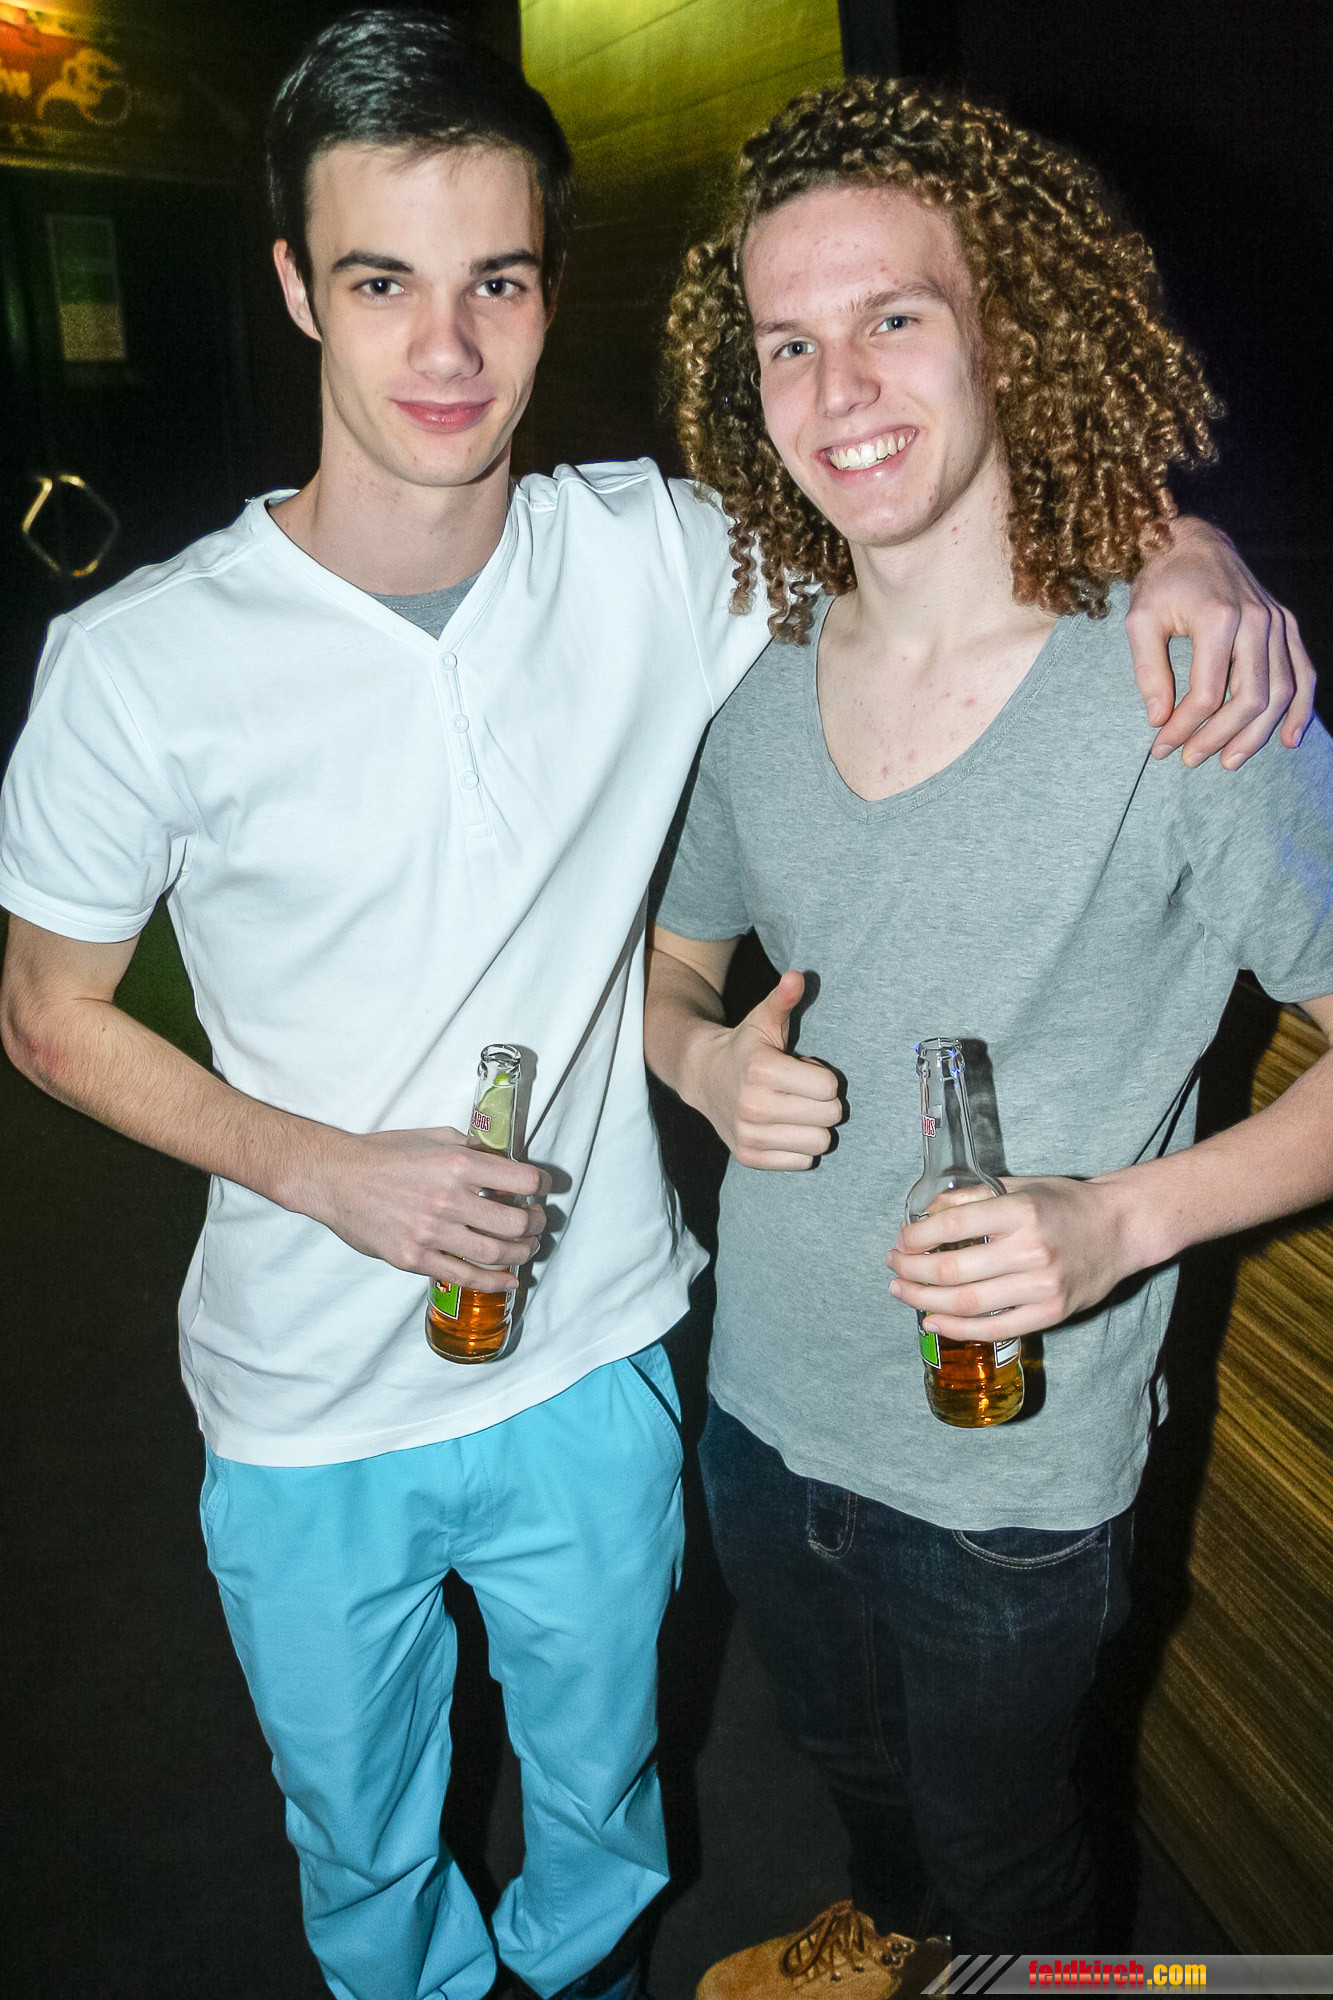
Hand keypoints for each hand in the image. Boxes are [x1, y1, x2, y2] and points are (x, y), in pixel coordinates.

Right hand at [314, 1125, 549, 1290]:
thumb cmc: (384, 1154)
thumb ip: (470, 1148)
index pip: (521, 1180)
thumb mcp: (433, 1136)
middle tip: (536, 1222)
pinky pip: (464, 1276)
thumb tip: (503, 1161)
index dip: (540, 1186)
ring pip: (494, 1253)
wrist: (336, 1179)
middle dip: (535, 1224)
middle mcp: (447, 1199)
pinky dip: (493, 1281)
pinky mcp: (414, 1258)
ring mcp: (430, 1233)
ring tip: (526, 1249)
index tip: (541, 1189)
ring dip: (521, 1253)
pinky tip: (508, 1279)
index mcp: (456, 1164)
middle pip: (514, 1223)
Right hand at [689, 969, 840, 1168]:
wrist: (704, 1077)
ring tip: (793, 1110)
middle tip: (800, 1091)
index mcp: (762, 1070)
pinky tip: (784, 1128)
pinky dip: (800, 1147)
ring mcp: (750, 1135)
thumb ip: (783, 999)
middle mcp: (754, 1106)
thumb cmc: (746, 1046)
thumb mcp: (763, 1019)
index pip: (830, 1087)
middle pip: (829, 1116)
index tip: (802, 1069)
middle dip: (823, 1102)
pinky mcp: (750, 1156)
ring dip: (814, 1126)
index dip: (822, 1076)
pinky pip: (804, 1162)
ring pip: (820, 1142)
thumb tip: (798, 976)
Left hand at [886, 1176, 1134, 1339]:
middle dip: (911, 1271)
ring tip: (902, 1293)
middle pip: (952, 1270)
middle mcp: (1030, 1249)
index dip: (916, 1237)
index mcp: (1020, 1211)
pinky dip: (958, 1328)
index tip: (900, 1240)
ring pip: (968, 1304)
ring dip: (924, 1301)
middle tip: (892, 1267)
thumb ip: (970, 1199)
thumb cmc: (1066, 1203)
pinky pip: (995, 1328)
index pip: (951, 1226)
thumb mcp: (1018, 1187)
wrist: (1121, 1228)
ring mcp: (1042, 1285)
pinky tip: (933, 1321)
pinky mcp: (1051, 1313)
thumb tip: (922, 1216)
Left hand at [1126, 518, 1314, 768]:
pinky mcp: (1287, 625)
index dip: (1183, 727)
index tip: (1160, 747)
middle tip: (1190, 759)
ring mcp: (1278, 622)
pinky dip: (1300, 709)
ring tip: (1228, 761)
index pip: (1206, 693)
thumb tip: (1158, 720)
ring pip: (1280, 693)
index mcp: (1218, 618)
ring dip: (1256, 735)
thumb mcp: (1139, 621)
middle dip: (1218, 737)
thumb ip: (1148, 671)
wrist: (1194, 541)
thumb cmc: (1163, 582)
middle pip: (1249, 698)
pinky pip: (1304, 672)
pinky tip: (1287, 740)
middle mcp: (1257, 620)